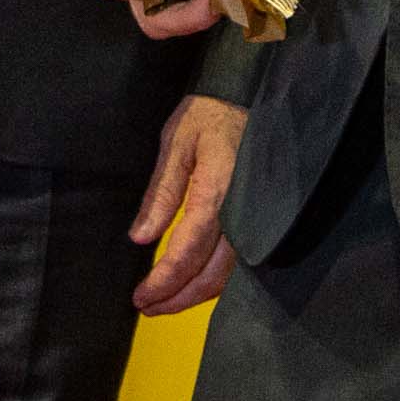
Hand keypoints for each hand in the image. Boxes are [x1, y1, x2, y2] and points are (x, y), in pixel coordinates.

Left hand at [130, 96, 243, 313]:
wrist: (248, 93)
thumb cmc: (208, 114)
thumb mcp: (176, 143)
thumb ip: (161, 193)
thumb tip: (141, 238)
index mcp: (216, 191)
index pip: (188, 251)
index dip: (164, 281)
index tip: (141, 298)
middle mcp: (241, 212)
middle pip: (211, 273)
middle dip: (177, 298)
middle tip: (147, 307)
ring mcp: (255, 217)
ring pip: (228, 273)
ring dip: (195, 294)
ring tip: (164, 302)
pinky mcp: (259, 218)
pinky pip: (239, 260)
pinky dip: (215, 279)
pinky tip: (194, 283)